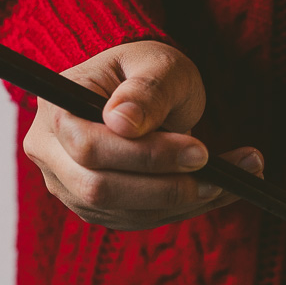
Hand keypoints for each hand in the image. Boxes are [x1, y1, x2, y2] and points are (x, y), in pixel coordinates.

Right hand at [23, 40, 262, 229]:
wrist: (144, 93)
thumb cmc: (148, 70)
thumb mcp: (158, 64)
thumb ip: (146, 90)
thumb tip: (123, 122)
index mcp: (55, 109)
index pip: (89, 147)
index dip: (145, 156)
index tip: (200, 150)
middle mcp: (51, 154)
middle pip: (99, 189)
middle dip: (167, 186)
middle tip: (221, 173)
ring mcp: (70, 187)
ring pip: (124, 213)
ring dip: (185, 202)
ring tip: (235, 179)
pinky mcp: (97, 210)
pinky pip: (141, 220)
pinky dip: (185, 209)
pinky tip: (220, 189)